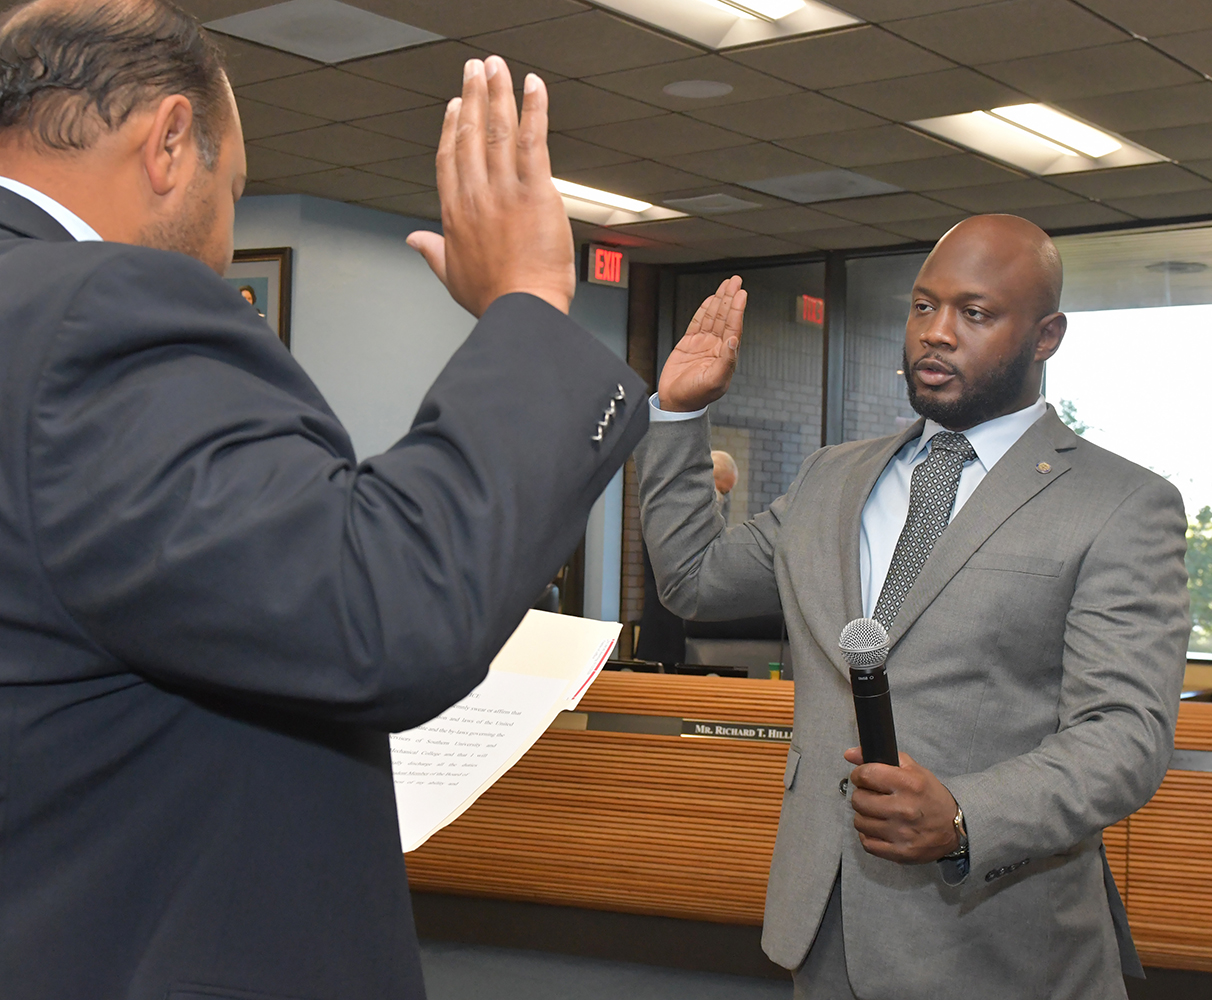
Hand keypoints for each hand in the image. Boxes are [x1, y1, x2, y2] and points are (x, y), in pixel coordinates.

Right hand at [406, 57, 574, 317]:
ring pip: (498, 130)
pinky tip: (533, 86)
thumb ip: (432, 252)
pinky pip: (533, 140)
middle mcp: (476, 195)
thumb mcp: (452, 277)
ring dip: (498, 92)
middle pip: (469, 134)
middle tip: (474, 69)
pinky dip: (534, 109)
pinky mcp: (534, 191)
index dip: (451, 127)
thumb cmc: (494, 299)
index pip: (449, 158)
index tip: (454, 106)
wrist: (522, 310)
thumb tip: (414, 241)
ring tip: (497, 66)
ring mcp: (504, 190)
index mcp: (456, 213)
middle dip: (472, 96)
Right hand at [657, 276, 746, 411]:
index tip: (741, 294)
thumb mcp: (715, 381)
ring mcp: (702, 344)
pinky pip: (697, 322)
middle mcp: (716, 347)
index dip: (737, 310)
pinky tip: (710, 300)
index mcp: (725, 355)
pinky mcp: (688, 344)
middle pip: (725, 317)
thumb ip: (726, 360)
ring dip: (719, 300)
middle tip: (736, 281)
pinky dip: (703, 310)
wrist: (675, 403)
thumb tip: (733, 339)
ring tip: (727, 285)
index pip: (733, 327)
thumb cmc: (696, 397)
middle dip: (730, 298)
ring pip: (712, 317)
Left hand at [844, 747, 960, 863]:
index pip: (866, 775)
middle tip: (871, 795)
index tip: (864, 777)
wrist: (954, 826)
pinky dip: (868, 834)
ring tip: (876, 812)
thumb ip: (881, 757)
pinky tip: (878, 828)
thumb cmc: (930, 796)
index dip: (860, 775)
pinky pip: (867, 842)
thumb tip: (849, 754)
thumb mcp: (912, 769)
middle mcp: (904, 809)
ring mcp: (902, 833)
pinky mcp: (900, 852)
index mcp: (909, 784)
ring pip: (860, 822)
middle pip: (859, 800)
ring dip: (864, 815)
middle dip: (862, 795)